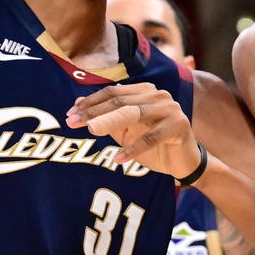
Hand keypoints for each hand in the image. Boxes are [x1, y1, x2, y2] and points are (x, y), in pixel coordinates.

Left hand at [68, 83, 203, 179]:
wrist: (183, 162)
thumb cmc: (153, 145)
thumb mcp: (126, 131)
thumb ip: (107, 118)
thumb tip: (77, 105)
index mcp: (145, 91)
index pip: (113, 93)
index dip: (91, 103)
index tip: (70, 114)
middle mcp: (158, 95)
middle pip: (120, 101)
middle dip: (94, 112)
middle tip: (73, 123)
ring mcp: (170, 109)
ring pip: (134, 114)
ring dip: (110, 122)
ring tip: (92, 131)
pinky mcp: (179, 126)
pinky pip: (152, 137)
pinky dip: (134, 148)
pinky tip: (119, 159)